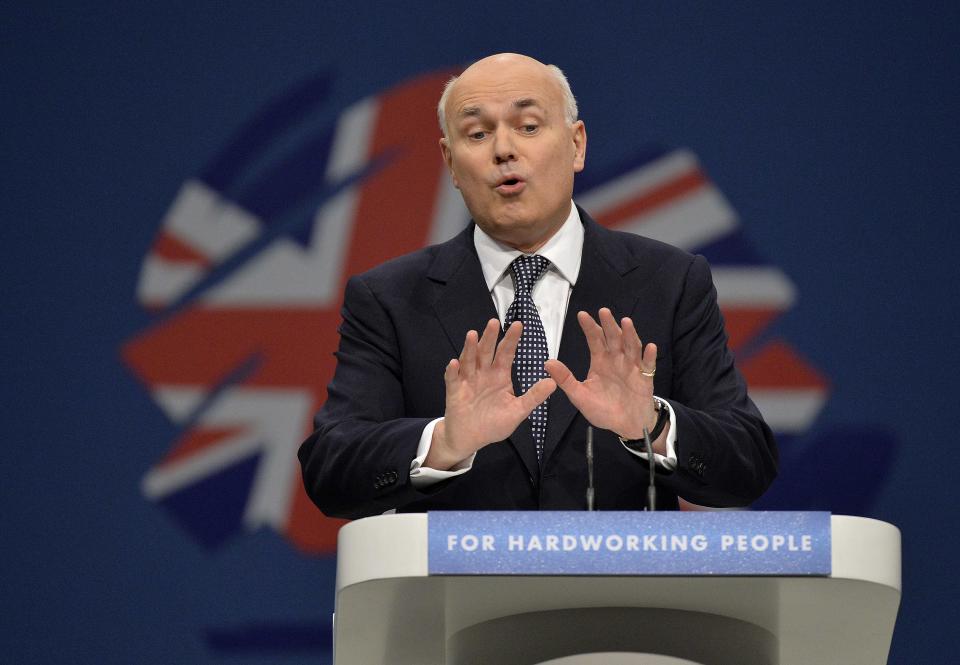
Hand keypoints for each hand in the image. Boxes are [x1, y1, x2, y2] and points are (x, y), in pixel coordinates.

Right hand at [426, 319, 556, 469]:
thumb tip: (553, 383)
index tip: (519, 325)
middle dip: (490, 337)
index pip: (506, 353)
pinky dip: (452, 371)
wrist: (471, 438)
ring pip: (469, 360)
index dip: (511, 340)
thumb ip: (533, 397)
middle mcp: (483, 373)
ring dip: (470, 348)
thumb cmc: (494, 424)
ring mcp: (468, 380)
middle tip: (494, 322)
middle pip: (487, 352)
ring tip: (472, 335)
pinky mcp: (454, 391)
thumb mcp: (517, 411)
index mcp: (500, 376)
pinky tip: (454, 363)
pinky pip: (452, 379)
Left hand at [545, 308, 665, 450]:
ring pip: (631, 347)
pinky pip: (648, 365)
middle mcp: (616, 360)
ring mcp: (632, 367)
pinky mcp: (645, 378)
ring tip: (626, 322)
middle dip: (609, 325)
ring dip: (630, 335)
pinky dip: (649, 356)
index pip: (594, 340)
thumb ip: (565, 380)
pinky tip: (650, 347)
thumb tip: (547, 363)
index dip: (589, 328)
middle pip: (613, 339)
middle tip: (604, 311)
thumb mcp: (580, 396)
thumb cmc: (603, 409)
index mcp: (600, 362)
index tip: (581, 315)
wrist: (626, 425)